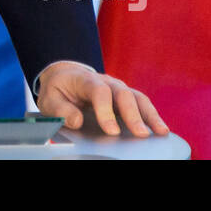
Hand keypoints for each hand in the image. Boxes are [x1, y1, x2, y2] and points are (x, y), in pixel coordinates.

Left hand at [35, 62, 167, 136]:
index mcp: (85, 79)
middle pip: (123, 94)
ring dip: (150, 115)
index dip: (106, 111)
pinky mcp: (125, 98)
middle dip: (132, 115)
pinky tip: (160, 130)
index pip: (99, 92)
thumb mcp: (50, 99)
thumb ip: (61, 110)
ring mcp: (118, 88)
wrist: (64, 76)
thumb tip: (77, 121)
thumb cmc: (58, 89)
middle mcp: (106, 81)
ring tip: (161, 132)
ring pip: (137, 98)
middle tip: (140, 134)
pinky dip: (152, 116)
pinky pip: (141, 105)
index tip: (111, 131)